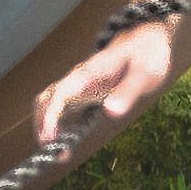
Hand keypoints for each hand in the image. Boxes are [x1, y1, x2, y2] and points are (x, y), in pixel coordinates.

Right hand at [32, 18, 173, 149]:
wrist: (148, 35)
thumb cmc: (147, 51)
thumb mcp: (145, 72)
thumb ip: (128, 91)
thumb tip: (111, 112)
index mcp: (88, 73)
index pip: (59, 95)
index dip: (50, 118)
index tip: (49, 140)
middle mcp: (78, 79)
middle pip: (46, 100)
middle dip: (42, 126)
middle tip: (53, 153)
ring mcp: (80, 84)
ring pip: (50, 104)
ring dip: (48, 127)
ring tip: (60, 153)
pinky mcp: (86, 91)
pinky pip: (63, 108)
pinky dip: (59, 125)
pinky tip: (68, 142)